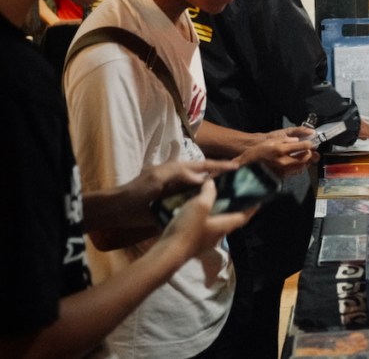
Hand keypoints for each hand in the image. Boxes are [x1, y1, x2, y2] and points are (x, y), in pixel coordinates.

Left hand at [121, 159, 238, 228]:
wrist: (119, 211)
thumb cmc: (138, 192)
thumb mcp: (159, 179)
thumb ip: (181, 175)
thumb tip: (205, 178)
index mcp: (178, 169)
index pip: (204, 165)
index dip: (220, 166)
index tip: (238, 166)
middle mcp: (182, 180)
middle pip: (206, 177)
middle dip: (223, 178)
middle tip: (241, 183)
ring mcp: (179, 194)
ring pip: (202, 191)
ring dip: (216, 193)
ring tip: (234, 197)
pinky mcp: (176, 207)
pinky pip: (194, 205)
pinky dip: (206, 206)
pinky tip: (216, 212)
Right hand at [160, 179, 253, 263]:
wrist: (167, 252)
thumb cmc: (188, 228)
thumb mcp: (200, 205)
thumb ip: (209, 192)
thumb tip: (212, 183)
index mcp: (224, 225)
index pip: (244, 216)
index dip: (252, 208)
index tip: (258, 199)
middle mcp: (217, 234)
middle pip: (230, 219)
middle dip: (234, 207)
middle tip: (234, 194)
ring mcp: (204, 239)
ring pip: (216, 222)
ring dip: (217, 211)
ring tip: (214, 197)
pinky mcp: (192, 241)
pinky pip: (203, 225)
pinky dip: (204, 216)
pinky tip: (195, 208)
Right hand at [237, 129, 316, 177]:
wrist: (247, 165)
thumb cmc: (258, 150)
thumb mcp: (270, 141)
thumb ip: (284, 140)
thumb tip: (297, 140)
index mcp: (281, 150)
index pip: (302, 146)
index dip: (308, 144)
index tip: (310, 142)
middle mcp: (283, 161)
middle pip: (305, 157)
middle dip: (309, 153)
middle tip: (308, 149)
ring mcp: (283, 170)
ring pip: (302, 166)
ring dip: (306, 161)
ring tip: (305, 156)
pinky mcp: (282, 176)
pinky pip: (295, 172)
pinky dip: (300, 167)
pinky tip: (298, 163)